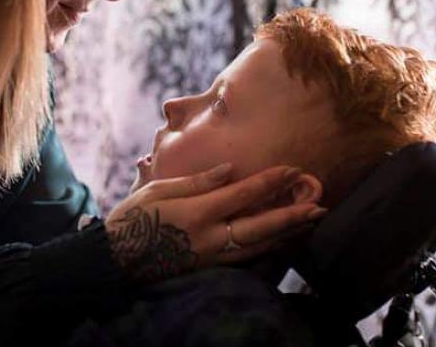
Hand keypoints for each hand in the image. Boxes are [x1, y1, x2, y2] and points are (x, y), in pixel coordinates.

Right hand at [105, 163, 327, 285]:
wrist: (116, 259)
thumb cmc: (133, 217)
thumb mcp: (159, 189)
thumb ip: (198, 181)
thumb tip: (230, 169)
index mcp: (197, 212)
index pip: (243, 194)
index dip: (270, 182)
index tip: (292, 169)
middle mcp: (209, 237)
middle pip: (260, 226)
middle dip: (291, 215)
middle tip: (319, 205)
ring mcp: (211, 256)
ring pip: (259, 245)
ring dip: (287, 233)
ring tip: (310, 221)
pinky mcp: (209, 267)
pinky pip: (247, 257)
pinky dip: (269, 247)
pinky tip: (283, 239)